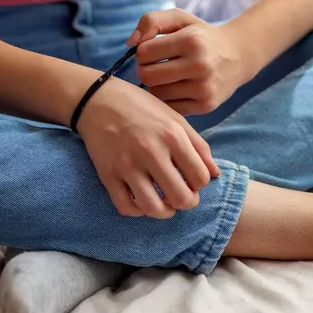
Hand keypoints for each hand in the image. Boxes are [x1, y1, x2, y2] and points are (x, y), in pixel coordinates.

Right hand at [77, 77, 219, 218]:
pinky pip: (126, 207)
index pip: (200, 178)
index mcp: (172, 136)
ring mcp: (127, 165)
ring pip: (153, 208)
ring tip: (165, 204)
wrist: (97, 100)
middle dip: (187, 202)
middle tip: (182, 196)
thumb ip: (199, 146)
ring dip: (164, 212)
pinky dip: (138, 211)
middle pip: (181, 198)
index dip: (200, 184)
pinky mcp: (107, 175)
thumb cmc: (142, 109)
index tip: (192, 180)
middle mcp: (150, 151)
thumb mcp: (175, 120)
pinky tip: (143, 201)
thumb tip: (215, 175)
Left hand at [127, 9, 249, 114]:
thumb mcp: (180, 18)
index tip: (153, 50)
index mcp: (191, 41)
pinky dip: (169, 99)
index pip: (144, 53)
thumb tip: (130, 43)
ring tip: (167, 76)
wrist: (238, 56)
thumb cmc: (201, 36)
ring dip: (157, 86)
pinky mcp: (205, 106)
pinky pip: (171, 107)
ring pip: (157, 94)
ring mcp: (203, 89)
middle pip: (147, 77)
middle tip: (154, 66)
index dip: (143, 51)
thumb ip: (151, 21)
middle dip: (145, 70)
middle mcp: (199, 66)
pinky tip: (176, 88)